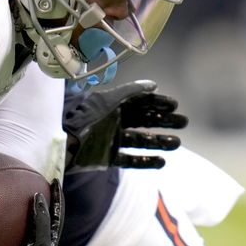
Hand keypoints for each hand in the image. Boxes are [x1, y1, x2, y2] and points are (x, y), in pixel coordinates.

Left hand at [63, 80, 184, 171]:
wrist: (62, 143)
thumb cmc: (83, 118)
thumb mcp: (106, 101)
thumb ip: (130, 92)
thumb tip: (153, 84)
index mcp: (112, 105)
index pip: (139, 101)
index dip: (156, 102)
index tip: (174, 105)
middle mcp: (114, 121)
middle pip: (144, 120)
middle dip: (164, 121)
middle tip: (184, 122)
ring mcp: (111, 139)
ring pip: (141, 140)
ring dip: (159, 141)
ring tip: (177, 143)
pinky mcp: (108, 157)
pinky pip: (130, 159)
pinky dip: (146, 161)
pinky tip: (162, 161)